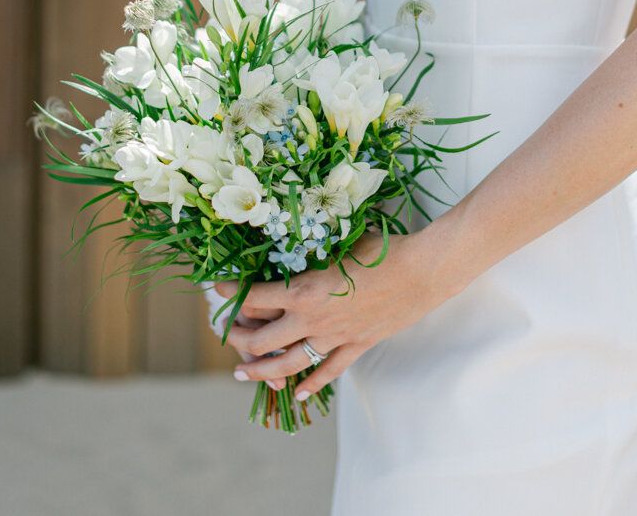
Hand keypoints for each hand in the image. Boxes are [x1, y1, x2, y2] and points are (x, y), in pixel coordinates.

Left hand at [215, 228, 441, 398]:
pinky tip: (300, 392)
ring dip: (262, 371)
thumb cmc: (380, 249)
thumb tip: (289, 248)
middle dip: (237, 338)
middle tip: (225, 333)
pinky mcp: (356, 347)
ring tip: (242, 374)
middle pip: (262, 339)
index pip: (254, 297)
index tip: (216, 288)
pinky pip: (328, 371)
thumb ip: (311, 253)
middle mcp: (312, 319)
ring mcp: (334, 338)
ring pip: (288, 364)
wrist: (420, 272)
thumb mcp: (338, 244)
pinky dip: (312, 383)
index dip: (230, 294)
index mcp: (304, 289)